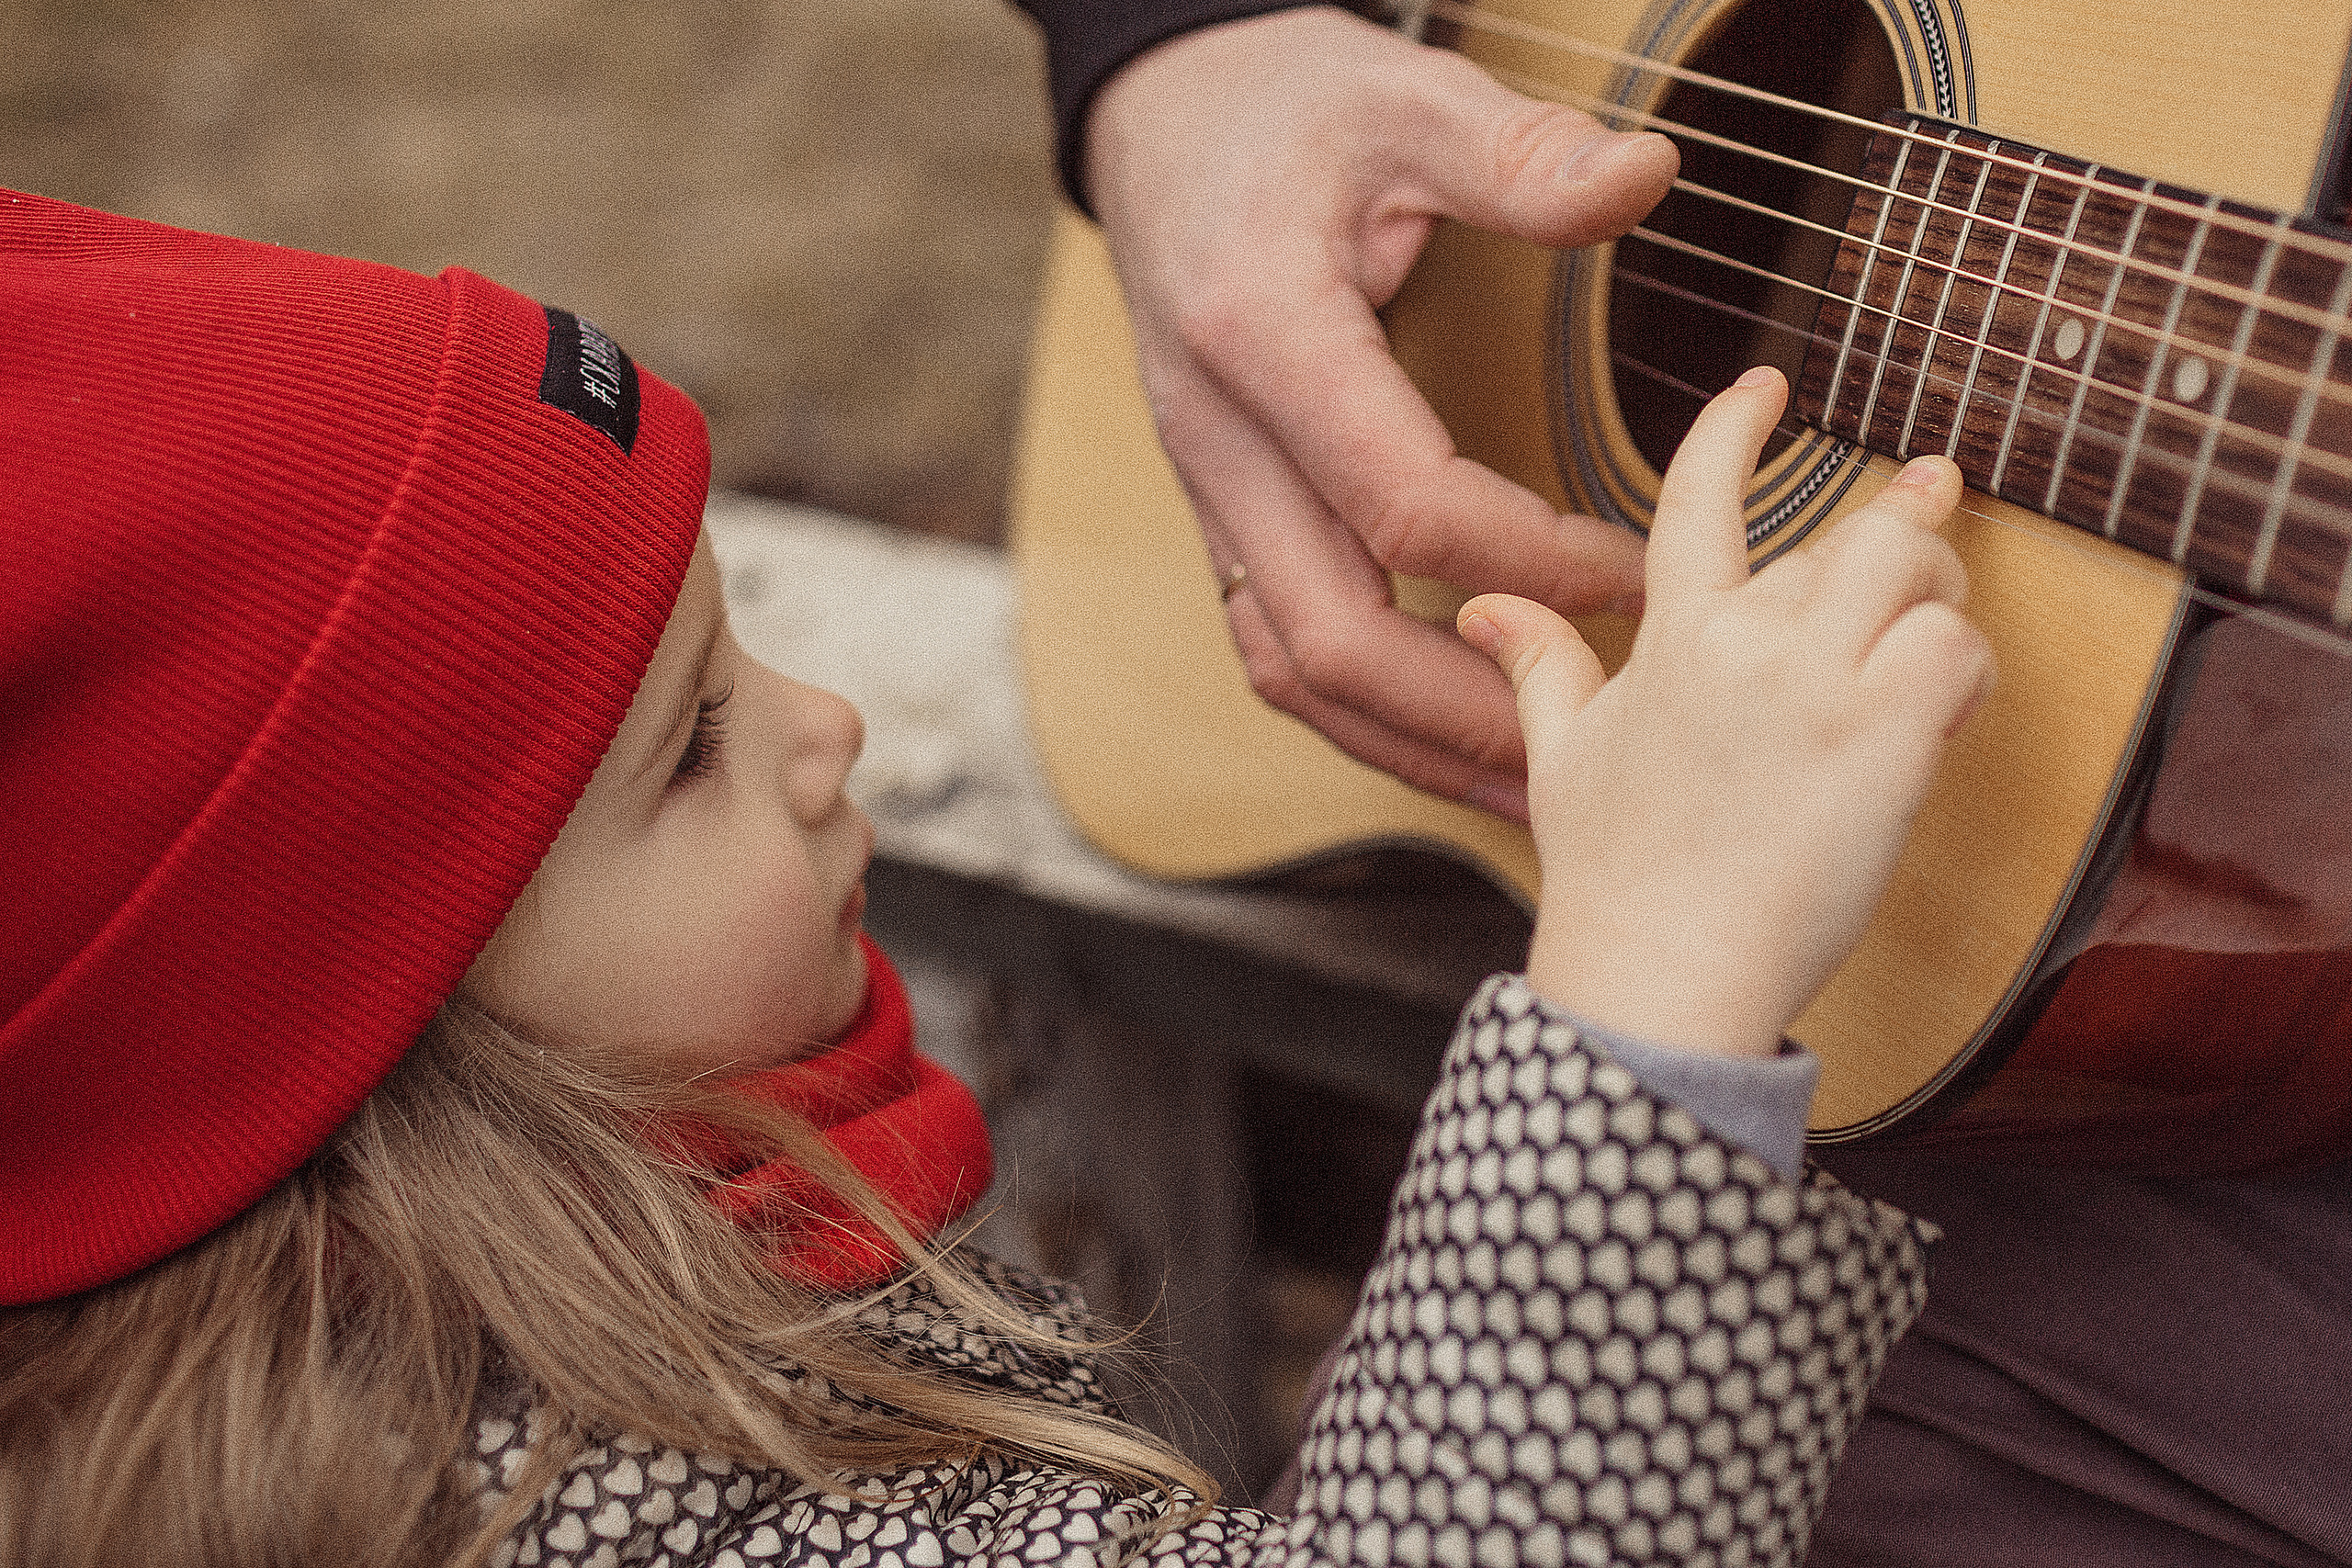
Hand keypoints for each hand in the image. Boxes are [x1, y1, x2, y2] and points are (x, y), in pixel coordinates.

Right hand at [1082, 7, 1675, 815]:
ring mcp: (1210, 489)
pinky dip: (1358, 710)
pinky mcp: (1225, 511)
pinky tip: (1441, 734)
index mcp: (1260, 337)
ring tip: (1524, 787)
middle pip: (1328, 634)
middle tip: (1589, 736)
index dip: (1527, 560)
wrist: (1165, 123)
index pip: (1399, 503)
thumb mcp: (1404, 98)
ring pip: (1288, 667)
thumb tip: (1648, 177)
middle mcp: (1217, 438)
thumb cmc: (1285, 111)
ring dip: (1405, 740)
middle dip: (1462, 707)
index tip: (1634, 570)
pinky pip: (1276, 644)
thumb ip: (1519, 154)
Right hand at [1459, 368, 1993, 1057]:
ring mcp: (1814, 686)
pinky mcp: (1880, 739)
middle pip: (1849, 532)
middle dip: (1901, 532)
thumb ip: (1539, 665)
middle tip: (1930, 520)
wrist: (1661, 973)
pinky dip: (1971, 669)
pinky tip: (1949, 709)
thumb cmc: (1613, 878)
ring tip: (1937, 635)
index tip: (1767, 384)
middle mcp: (1742, 645)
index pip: (1701, 497)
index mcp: (1669, 640)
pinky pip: (1958, 650)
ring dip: (1942, 591)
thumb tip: (1485, 610)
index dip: (1734, 426)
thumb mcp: (1561, 757)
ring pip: (1915, 567)